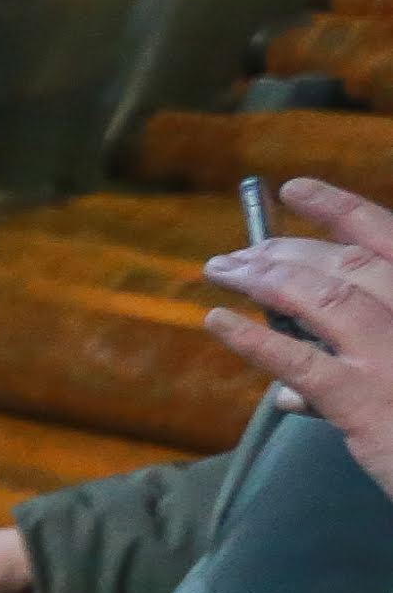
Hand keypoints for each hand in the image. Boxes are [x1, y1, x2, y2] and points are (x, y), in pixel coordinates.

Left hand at [206, 177, 392, 498]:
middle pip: (346, 266)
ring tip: (220, 273)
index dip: (340, 209)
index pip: (389, 238)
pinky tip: (217, 322)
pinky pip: (300, 363)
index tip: (294, 190)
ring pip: (321, 299)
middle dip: (283, 252)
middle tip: (236, 256)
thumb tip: (291, 393)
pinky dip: (252, 340)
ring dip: (262, 280)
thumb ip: (367, 365)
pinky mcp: (370, 402)